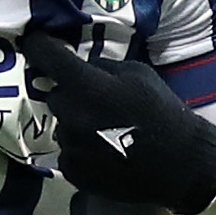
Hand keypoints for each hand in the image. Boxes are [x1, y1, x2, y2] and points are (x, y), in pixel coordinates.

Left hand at [19, 33, 215, 214]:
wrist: (179, 163)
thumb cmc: (162, 113)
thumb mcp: (138, 74)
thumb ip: (104, 67)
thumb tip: (84, 65)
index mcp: (86, 85)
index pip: (46, 57)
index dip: (38, 46)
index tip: (36, 43)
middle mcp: (70, 114)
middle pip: (55, 96)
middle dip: (71, 95)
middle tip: (97, 102)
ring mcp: (69, 146)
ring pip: (62, 125)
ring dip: (77, 124)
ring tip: (106, 131)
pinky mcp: (73, 171)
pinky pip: (68, 152)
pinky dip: (81, 149)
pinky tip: (105, 152)